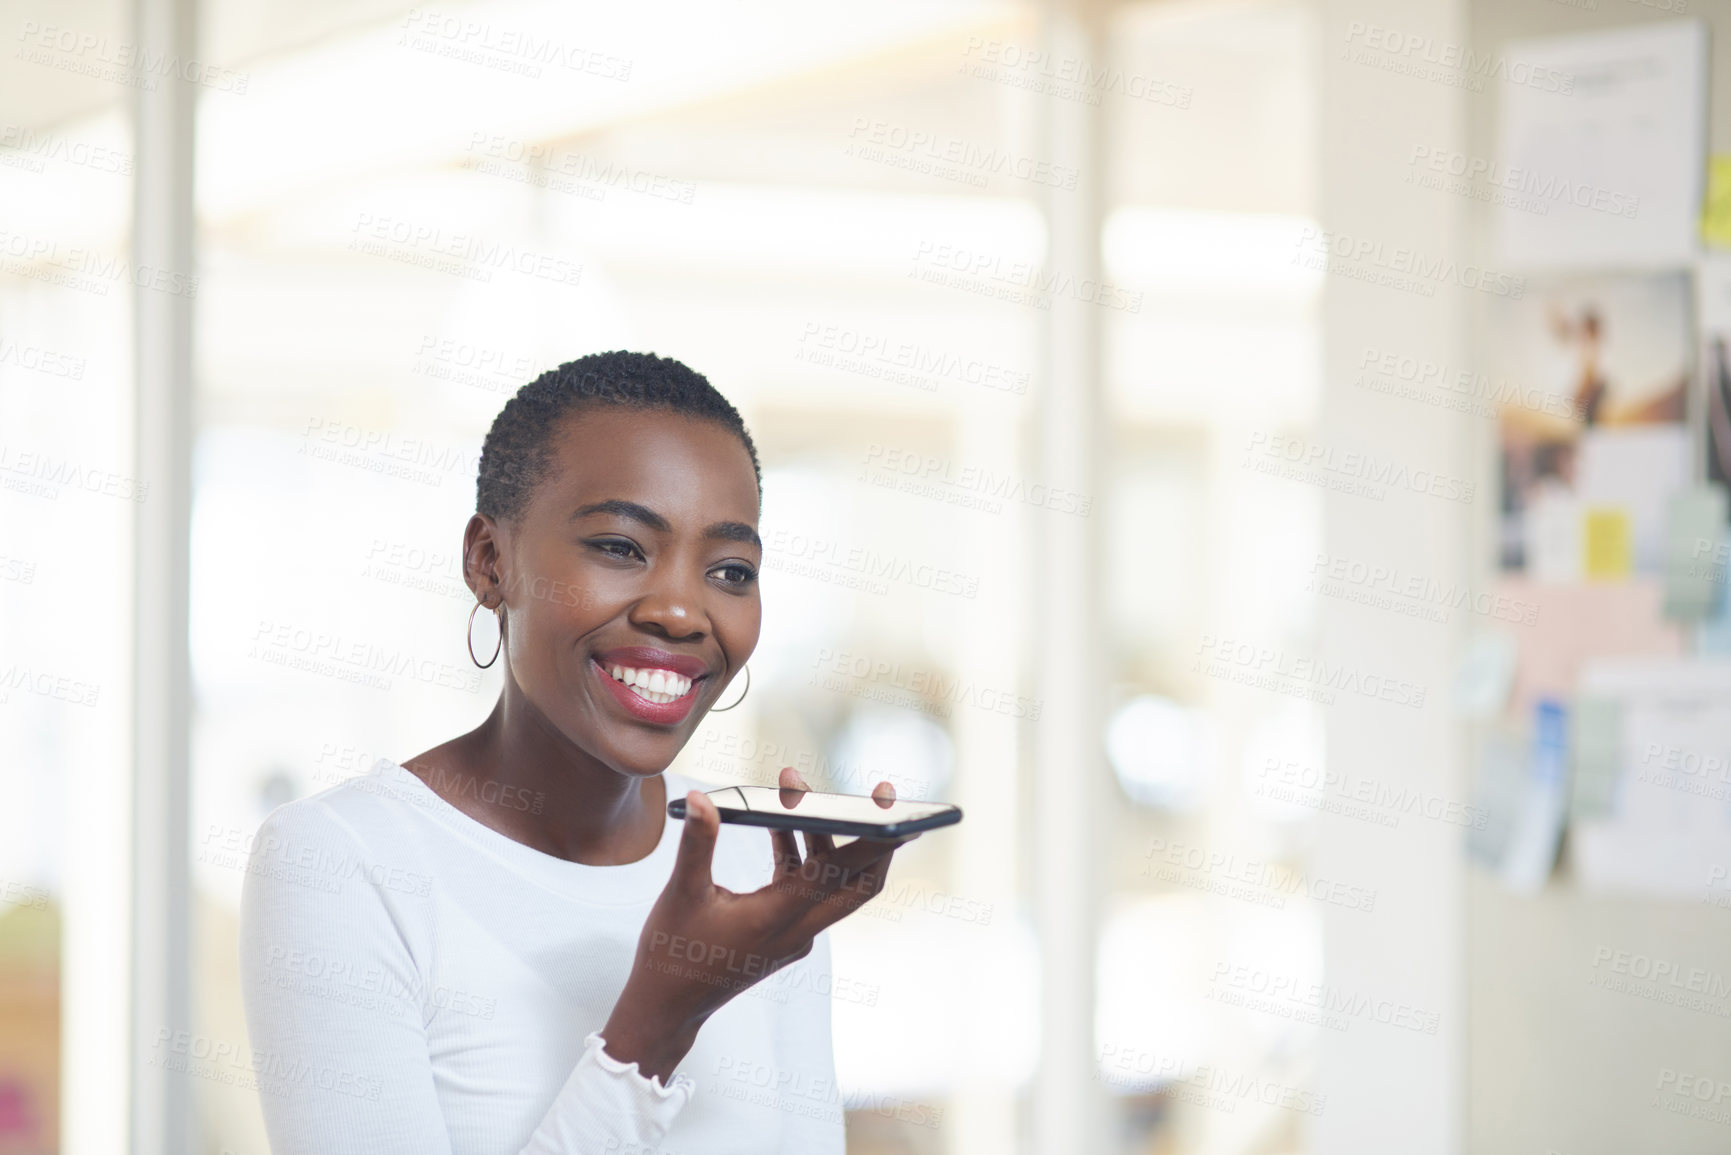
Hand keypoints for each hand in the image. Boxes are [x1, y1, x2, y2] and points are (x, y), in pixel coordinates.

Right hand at [600, 768, 911, 1082]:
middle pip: (862, 884)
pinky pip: (807, 890)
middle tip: (881, 796)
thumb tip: (704, 798)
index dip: (870, 836)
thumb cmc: (671, 956)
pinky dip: (801, 857)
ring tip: (797, 795)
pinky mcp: (783, 935)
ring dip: (825, 839)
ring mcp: (794, 935)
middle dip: (877, 839)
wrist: (666, 1009)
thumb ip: (697, 844)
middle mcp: (798, 930)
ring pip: (834, 884)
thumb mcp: (681, 894)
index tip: (887, 803)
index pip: (840, 872)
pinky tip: (780, 826)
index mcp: (778, 918)